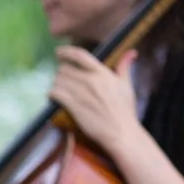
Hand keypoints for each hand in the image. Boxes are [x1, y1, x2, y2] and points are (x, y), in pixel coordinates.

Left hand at [48, 45, 141, 160]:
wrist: (120, 132)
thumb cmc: (124, 110)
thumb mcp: (126, 86)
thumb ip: (124, 67)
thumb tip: (131, 52)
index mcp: (103, 73)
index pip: (80, 55)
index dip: (66, 52)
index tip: (59, 52)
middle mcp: (91, 81)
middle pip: (65, 69)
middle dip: (62, 74)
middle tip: (64, 81)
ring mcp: (81, 93)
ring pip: (58, 80)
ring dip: (57, 84)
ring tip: (61, 91)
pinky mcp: (73, 106)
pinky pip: (55, 93)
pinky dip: (52, 94)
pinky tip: (55, 98)